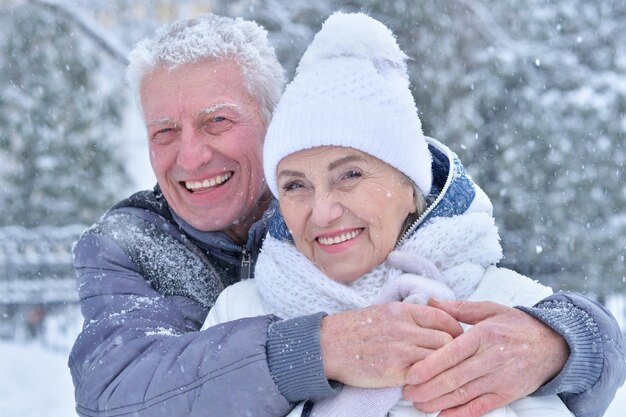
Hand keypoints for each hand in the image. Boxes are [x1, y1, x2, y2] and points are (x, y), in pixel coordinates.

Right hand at [321, 302, 462, 387]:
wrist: (327, 346)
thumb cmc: (352, 329)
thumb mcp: (382, 311)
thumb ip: (407, 315)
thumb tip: (432, 320)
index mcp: (401, 310)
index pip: (442, 316)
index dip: (455, 328)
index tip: (458, 336)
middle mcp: (403, 328)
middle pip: (446, 339)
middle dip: (454, 350)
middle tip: (455, 358)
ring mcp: (399, 350)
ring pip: (438, 358)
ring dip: (444, 367)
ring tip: (445, 372)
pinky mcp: (394, 371)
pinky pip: (423, 376)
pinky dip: (429, 379)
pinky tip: (428, 381)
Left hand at [402, 299, 568, 416]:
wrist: (554, 345)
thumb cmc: (516, 325)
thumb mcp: (489, 309)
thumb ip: (458, 309)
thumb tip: (430, 302)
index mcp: (484, 335)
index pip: (452, 353)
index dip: (430, 365)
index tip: (411, 374)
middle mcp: (491, 359)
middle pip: (454, 377)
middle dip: (428, 388)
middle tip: (407, 392)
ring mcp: (499, 379)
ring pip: (464, 394)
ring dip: (438, 402)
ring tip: (418, 403)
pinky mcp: (507, 394)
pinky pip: (481, 408)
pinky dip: (461, 414)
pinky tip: (443, 416)